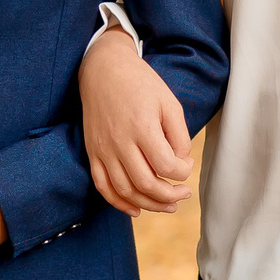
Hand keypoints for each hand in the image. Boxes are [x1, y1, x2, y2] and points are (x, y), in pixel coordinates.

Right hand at [80, 26, 194, 214]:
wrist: (102, 70)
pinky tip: (136, 209)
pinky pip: (103, 186)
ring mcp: (103, 149)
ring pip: (125, 190)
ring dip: (149, 204)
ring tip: (168, 205)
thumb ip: (179, 135)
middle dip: (171, 196)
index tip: (187, 164)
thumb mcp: (169, 102)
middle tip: (184, 194)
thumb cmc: (140, 84)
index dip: (183, 172)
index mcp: (142, 127)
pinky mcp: (92, 152)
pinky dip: (119, 203)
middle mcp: (120, 142)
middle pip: (146, 184)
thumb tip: (180, 163)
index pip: (167, 166)